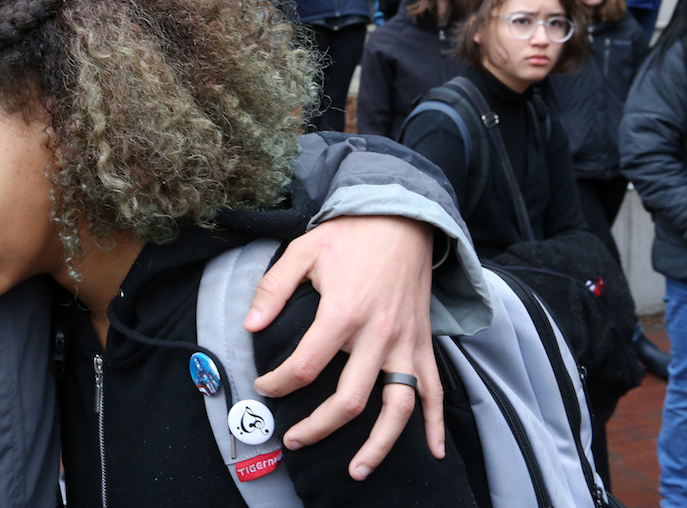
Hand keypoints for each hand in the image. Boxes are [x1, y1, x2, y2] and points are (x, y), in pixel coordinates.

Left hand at [244, 215, 441, 479]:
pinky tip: (432, 450)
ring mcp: (405, 343)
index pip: (305, 366)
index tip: (264, 385)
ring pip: (397, 406)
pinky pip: (435, 390)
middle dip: (318, 427)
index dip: (278, 383)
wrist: (402, 218)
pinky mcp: (423, 343)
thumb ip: (273, 289)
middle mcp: (377, 335)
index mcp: (342, 313)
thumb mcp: (303, 251)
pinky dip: (436, 423)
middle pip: (349, 399)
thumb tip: (250, 326)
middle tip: (293, 440)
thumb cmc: (350, 235)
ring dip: (379, 444)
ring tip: (357, 469)